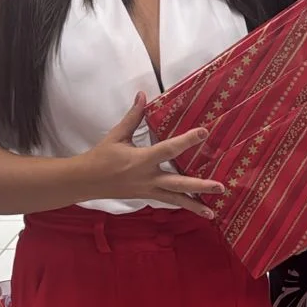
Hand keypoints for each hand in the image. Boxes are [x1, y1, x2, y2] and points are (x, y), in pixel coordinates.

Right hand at [78, 94, 224, 217]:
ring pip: (175, 200)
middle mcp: (148, 178)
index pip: (168, 149)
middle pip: (178, 184)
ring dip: (194, 205)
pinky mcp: (147, 197)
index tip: (204, 133)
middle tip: (219, 187)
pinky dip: (182, 205)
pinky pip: (168, 202)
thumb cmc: (101, 157)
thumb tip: (142, 95)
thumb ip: (133, 117)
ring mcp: (148, 190)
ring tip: (212, 211)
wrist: (86, 182)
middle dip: (199, 186)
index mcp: (142, 160)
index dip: (187, 140)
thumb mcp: (117, 135)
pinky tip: (196, 209)